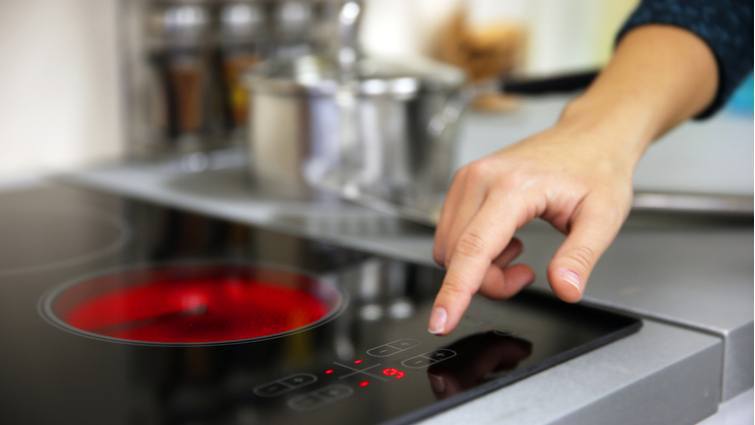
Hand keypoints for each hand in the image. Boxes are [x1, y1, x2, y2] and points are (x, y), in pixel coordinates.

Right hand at [428, 119, 635, 334]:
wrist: (589, 136)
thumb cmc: (597, 170)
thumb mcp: (603, 218)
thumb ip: (580, 257)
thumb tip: (565, 289)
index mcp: (513, 187)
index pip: (473, 249)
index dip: (455, 291)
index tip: (442, 321)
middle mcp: (480, 179)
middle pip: (459, 256)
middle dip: (487, 281)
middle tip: (526, 274)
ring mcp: (467, 179)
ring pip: (450, 248)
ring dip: (479, 267)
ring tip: (519, 253)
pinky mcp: (463, 184)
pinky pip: (452, 234)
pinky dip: (474, 251)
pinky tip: (505, 240)